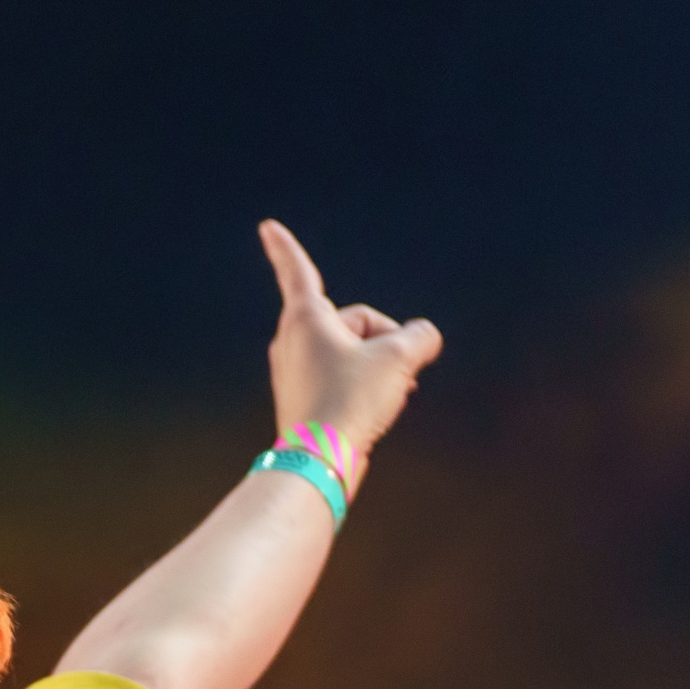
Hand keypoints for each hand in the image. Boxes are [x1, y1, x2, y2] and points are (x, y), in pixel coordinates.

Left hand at [261, 219, 441, 458]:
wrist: (321, 460)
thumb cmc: (350, 402)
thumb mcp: (399, 358)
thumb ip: (420, 337)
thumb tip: (424, 339)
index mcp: (306, 319)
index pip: (297, 271)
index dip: (285, 248)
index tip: (266, 227)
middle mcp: (293, 342)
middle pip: (355, 321)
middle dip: (385, 340)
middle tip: (396, 369)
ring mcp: (295, 372)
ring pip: (355, 353)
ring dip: (381, 368)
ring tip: (388, 395)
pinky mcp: (304, 399)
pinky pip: (346, 378)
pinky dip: (368, 387)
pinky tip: (382, 409)